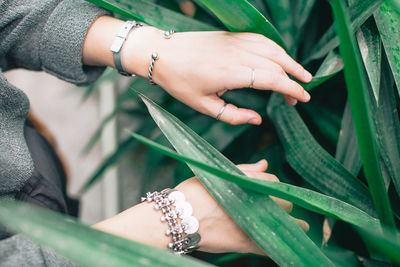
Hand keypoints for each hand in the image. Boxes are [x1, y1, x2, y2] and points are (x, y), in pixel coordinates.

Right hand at [93, 160, 308, 254]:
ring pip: (282, 222)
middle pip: (282, 201)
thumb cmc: (191, 192)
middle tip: (279, 207)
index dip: (273, 186)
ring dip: (292, 224)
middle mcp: (251, 200)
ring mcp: (249, 222)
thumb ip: (244, 169)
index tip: (271, 191)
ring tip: (299, 226)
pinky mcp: (243, 242)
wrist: (174, 217)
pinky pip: (269, 245)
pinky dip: (280, 244)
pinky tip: (288, 244)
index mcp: (244, 181)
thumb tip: (265, 163)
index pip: (272, 180)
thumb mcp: (215, 173)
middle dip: (283, 203)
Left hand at [124, 27, 311, 124]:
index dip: (291, 89)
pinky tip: (281, 58)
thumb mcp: (203, 106)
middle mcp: (237, 54)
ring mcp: (235, 41)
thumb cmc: (179, 82)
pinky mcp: (232, 36)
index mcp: (230, 73)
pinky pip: (261, 40)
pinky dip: (276, 49)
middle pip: (277, 64)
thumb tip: (258, 120)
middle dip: (294, 79)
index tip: (302, 99)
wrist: (161, 53)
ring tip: (302, 75)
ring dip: (290, 62)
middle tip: (302, 95)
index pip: (271, 79)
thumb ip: (233, 116)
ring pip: (272, 49)